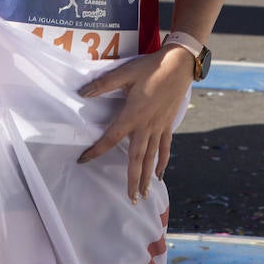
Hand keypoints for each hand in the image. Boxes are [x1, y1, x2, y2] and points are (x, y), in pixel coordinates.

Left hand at [76, 46, 193, 199]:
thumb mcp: (125, 72)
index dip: (96, 150)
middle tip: (131, 199)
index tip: (83, 160)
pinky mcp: (168, 124)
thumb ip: (104, 84)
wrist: (180, 64)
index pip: (111, 138)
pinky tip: (160, 174)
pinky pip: (165, 147)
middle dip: (133, 179)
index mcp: (133, 115)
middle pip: (137, 158)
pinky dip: (162, 162)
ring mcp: (159, 126)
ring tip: (144, 195)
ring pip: (152, 157)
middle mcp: (146, 126)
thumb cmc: (151, 67)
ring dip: (147, 176)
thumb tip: (82, 93)